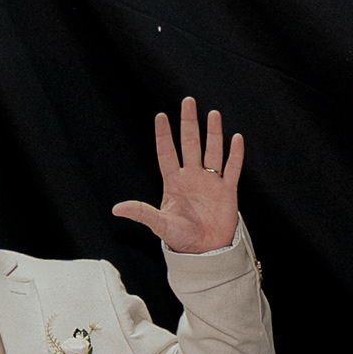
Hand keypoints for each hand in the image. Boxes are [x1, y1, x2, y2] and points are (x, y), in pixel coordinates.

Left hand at [114, 97, 244, 253]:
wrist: (206, 252)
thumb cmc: (182, 240)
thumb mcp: (160, 224)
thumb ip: (142, 212)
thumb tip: (116, 209)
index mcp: (174, 183)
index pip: (167, 153)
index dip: (163, 135)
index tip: (160, 117)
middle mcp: (192, 177)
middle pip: (190, 144)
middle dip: (189, 123)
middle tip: (188, 101)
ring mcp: (211, 182)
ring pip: (212, 151)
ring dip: (213, 133)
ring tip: (212, 114)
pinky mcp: (227, 190)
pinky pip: (232, 168)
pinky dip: (235, 154)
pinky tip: (236, 138)